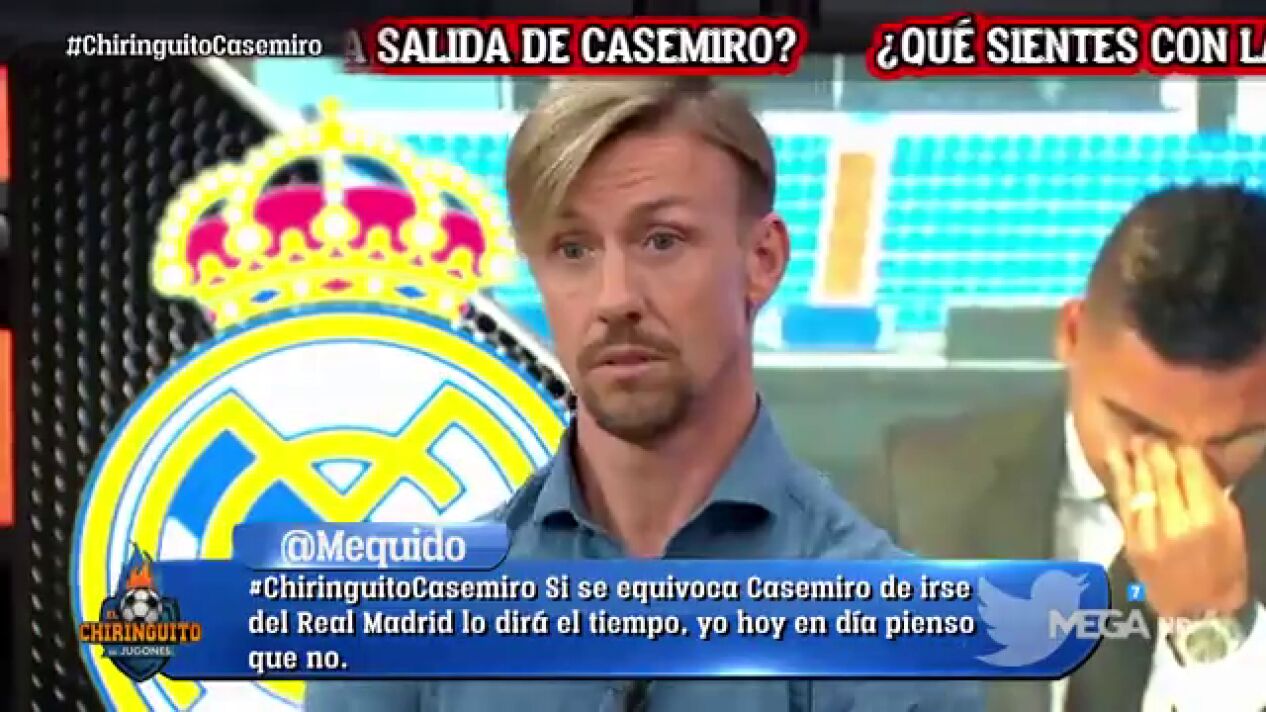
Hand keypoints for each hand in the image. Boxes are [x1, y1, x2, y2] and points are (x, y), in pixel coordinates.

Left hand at [1107, 439, 1249, 618]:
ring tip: (1136, 439)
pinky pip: (1124, 502)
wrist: (1200, 611)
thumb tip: (1192, 460)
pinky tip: (1116, 457)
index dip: (1183, 448)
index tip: (1178, 437)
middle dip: (1157, 449)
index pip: (1191, 470)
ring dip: (1137, 458)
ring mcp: (1151, 533)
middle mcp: (1178, 523)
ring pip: (1141, 485)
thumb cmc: (1225, 568)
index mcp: (1209, 518)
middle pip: (1163, 474)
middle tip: (1151, 434)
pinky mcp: (1132, 542)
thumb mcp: (1232, 528)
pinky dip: (1120, 477)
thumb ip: (1212, 493)